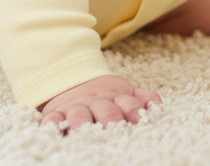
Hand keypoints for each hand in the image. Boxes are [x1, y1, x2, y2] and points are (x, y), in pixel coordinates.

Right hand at [38, 75, 160, 131]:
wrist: (73, 78)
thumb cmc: (104, 94)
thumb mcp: (124, 92)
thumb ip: (141, 98)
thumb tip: (158, 107)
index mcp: (116, 97)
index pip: (129, 103)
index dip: (134, 111)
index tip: (137, 121)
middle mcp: (97, 102)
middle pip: (106, 111)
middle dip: (111, 119)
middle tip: (114, 129)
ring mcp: (76, 106)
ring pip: (79, 115)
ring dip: (82, 123)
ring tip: (84, 131)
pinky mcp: (56, 112)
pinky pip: (52, 118)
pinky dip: (51, 123)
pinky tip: (52, 128)